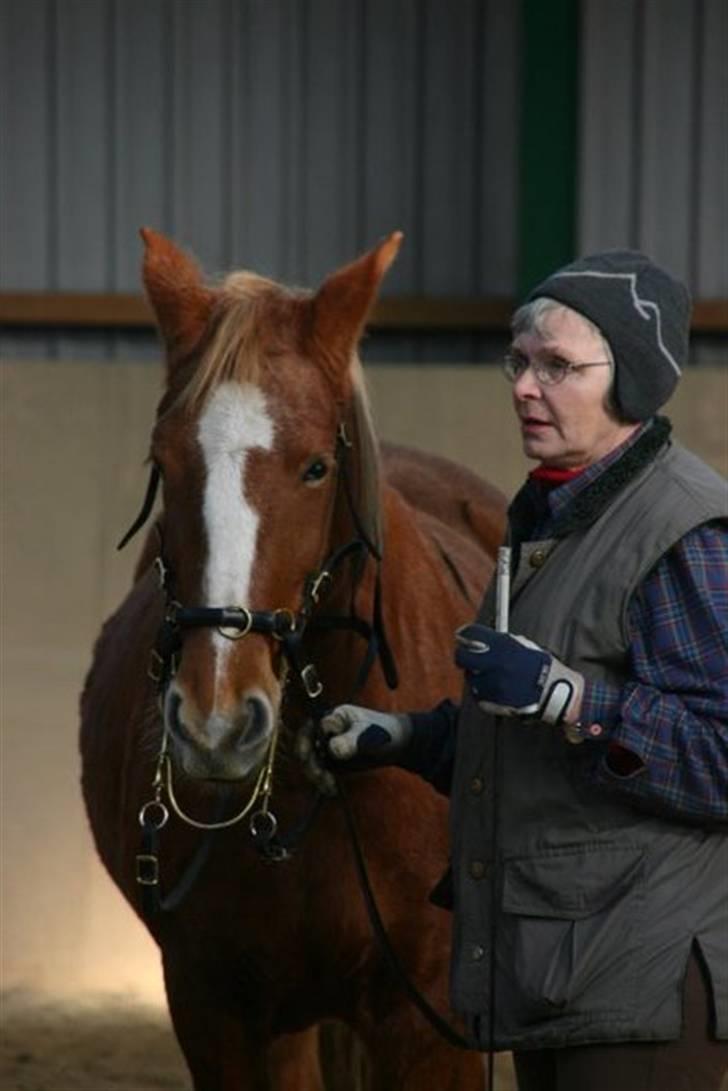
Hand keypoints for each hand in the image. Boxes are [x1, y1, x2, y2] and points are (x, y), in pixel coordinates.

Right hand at [295, 705, 411, 794]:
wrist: (398, 744)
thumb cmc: (384, 732)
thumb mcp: (368, 735)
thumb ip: (351, 741)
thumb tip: (332, 749)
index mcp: (332, 717)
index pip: (311, 728)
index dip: (308, 741)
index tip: (315, 754)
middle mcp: (325, 730)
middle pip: (305, 746)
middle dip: (309, 762)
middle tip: (319, 775)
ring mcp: (327, 746)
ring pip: (310, 762)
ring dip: (315, 775)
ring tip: (329, 785)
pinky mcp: (332, 761)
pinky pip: (320, 772)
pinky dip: (323, 781)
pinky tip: (332, 789)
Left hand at [454, 623, 582, 725]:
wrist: (556, 693)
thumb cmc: (540, 667)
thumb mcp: (522, 646)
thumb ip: (499, 642)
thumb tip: (476, 637)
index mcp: (504, 646)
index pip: (471, 634)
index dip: (464, 634)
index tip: (463, 636)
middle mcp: (495, 664)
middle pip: (462, 657)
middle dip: (463, 656)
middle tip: (466, 656)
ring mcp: (492, 684)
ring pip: (470, 678)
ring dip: (477, 675)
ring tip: (493, 676)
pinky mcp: (492, 702)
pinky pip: (478, 694)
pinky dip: (483, 691)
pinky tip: (497, 688)